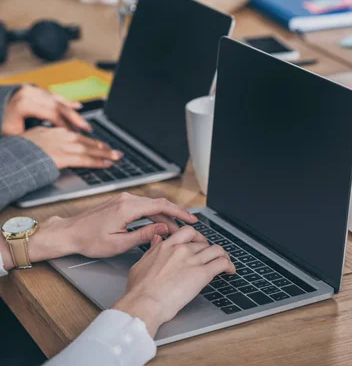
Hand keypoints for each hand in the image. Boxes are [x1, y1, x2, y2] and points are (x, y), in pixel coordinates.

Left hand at [2, 85, 91, 134]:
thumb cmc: (0, 124)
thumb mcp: (14, 134)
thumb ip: (34, 137)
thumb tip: (54, 145)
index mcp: (24, 104)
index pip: (52, 114)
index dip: (66, 126)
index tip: (75, 136)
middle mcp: (30, 94)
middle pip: (59, 106)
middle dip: (75, 118)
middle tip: (87, 129)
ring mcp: (33, 90)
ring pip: (59, 101)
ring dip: (73, 113)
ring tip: (84, 124)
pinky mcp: (35, 90)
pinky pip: (54, 96)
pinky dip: (66, 102)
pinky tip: (78, 106)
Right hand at [20, 126, 121, 168]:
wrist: (8, 158)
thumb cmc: (16, 154)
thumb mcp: (32, 144)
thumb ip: (46, 145)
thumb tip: (55, 151)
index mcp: (50, 132)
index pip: (75, 135)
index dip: (90, 141)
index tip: (100, 144)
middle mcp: (57, 136)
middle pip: (85, 141)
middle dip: (102, 146)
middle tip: (115, 151)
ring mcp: (60, 146)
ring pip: (88, 149)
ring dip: (105, 154)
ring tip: (117, 157)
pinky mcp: (61, 157)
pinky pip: (84, 160)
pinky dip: (97, 162)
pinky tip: (107, 164)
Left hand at [25, 193, 198, 266]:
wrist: (68, 233)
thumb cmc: (88, 240)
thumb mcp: (119, 244)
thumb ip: (144, 235)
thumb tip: (164, 228)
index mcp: (128, 208)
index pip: (161, 206)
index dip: (180, 212)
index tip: (192, 219)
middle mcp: (126, 199)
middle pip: (159, 203)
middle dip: (176, 214)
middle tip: (189, 224)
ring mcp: (123, 199)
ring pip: (151, 205)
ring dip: (165, 216)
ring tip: (175, 229)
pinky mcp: (120, 203)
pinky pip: (142, 206)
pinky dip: (154, 214)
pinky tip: (159, 224)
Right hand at [113, 227, 234, 336]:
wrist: (145, 303)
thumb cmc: (139, 290)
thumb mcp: (141, 263)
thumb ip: (152, 249)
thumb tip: (156, 239)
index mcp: (167, 246)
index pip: (188, 232)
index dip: (197, 237)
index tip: (199, 243)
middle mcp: (181, 250)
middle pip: (203, 243)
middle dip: (209, 250)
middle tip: (210, 258)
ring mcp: (193, 260)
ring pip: (216, 250)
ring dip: (222, 256)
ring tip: (224, 263)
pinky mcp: (202, 273)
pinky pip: (222, 263)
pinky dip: (229, 265)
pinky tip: (230, 271)